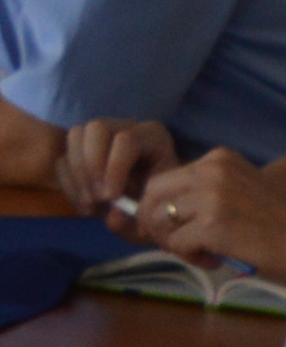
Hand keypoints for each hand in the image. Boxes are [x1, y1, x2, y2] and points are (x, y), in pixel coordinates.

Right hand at [61, 118, 178, 220]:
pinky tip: (86, 206)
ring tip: (92, 205)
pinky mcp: (80, 150)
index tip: (111, 198)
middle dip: (92, 164)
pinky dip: (69, 185)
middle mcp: (125, 127)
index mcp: (153, 137)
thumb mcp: (157, 211)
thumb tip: (114, 219)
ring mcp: (100, 136)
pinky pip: (63, 159)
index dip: (115, 168)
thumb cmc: (162, 204)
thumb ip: (140, 215)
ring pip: (75, 138)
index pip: (127, 140)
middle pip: (96, 128)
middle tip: (98, 198)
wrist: (153, 208)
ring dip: (78, 175)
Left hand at [118, 148, 285, 276]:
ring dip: (173, 242)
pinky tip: (215, 260)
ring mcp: (210, 197)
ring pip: (159, 220)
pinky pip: (177, 243)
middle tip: (178, 244)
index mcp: (219, 159)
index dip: (163, 206)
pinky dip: (190, 257)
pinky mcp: (213, 225)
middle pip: (152, 194)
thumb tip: (169, 215)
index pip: (166, 179)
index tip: (179, 228)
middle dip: (156, 222)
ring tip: (204, 254)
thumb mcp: (243, 191)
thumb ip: (209, 194)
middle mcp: (210, 171)